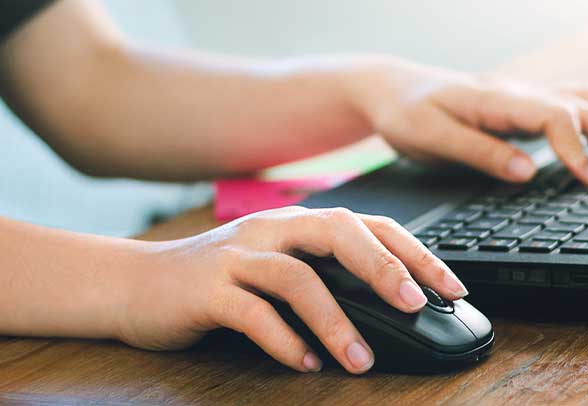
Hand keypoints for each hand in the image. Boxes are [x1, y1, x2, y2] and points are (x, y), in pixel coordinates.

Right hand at [117, 206, 467, 373]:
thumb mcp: (277, 267)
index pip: (369, 225)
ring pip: (298, 277)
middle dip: (383, 267)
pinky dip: (284, 340)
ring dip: (336, 320)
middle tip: (415, 305)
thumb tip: (392, 309)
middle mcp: (272, 230)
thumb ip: (326, 278)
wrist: (137, 284)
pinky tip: (306, 364)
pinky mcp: (207, 289)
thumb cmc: (219, 280)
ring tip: (360, 359)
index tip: (450, 286)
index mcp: (298, 223)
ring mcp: (237, 256)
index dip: (414, 252)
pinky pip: (252, 313)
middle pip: (339, 233)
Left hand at [346, 57, 587, 185]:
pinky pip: (573, 106)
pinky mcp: (523, 105)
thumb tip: (527, 172)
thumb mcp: (430, 137)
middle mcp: (518, 92)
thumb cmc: (406, 112)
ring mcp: (524, 95)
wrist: (392, 88)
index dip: (578, 149)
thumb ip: (478, 152)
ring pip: (586, 103)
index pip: (554, 116)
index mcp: (496, 98)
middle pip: (584, 108)